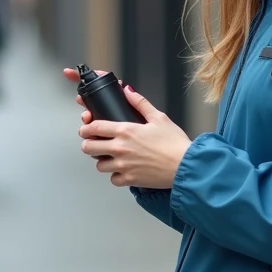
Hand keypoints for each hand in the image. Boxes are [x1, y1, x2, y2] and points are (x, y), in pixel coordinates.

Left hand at [62, 69, 190, 188]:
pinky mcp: (129, 180)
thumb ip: (140, 103)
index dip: (86, 128)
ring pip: (99, 166)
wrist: (185, 166)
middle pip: (88, 148)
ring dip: (103, 161)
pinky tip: (124, 170)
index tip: (86, 129)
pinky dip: (117, 176)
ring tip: (112, 158)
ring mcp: (123, 166)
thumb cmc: (175, 143)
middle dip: (88, 145)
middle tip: (94, 144)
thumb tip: (128, 91)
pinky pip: (113, 179)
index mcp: (125, 131)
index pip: (94, 128)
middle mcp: (120, 148)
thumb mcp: (159, 117)